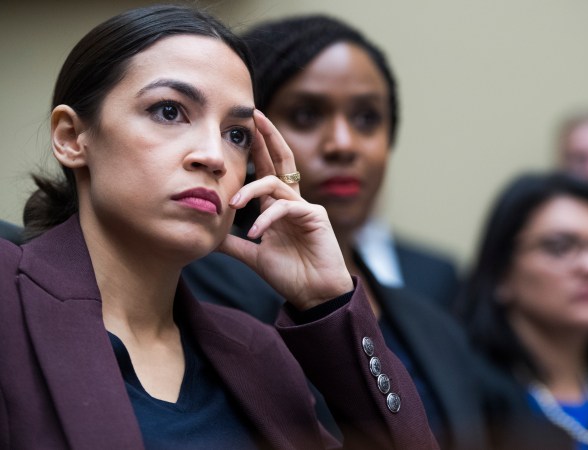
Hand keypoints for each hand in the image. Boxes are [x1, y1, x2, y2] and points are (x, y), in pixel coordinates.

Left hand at [218, 110, 353, 309]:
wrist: (314, 296)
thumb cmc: (290, 275)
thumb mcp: (252, 256)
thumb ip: (232, 243)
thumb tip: (208, 234)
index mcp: (278, 207)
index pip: (267, 170)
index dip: (257, 149)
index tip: (244, 128)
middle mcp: (292, 201)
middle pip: (281, 160)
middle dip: (268, 137)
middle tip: (254, 114)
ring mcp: (305, 207)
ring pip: (277, 183)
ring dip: (252, 189)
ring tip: (232, 203)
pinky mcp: (315, 216)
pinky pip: (286, 207)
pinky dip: (268, 219)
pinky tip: (257, 234)